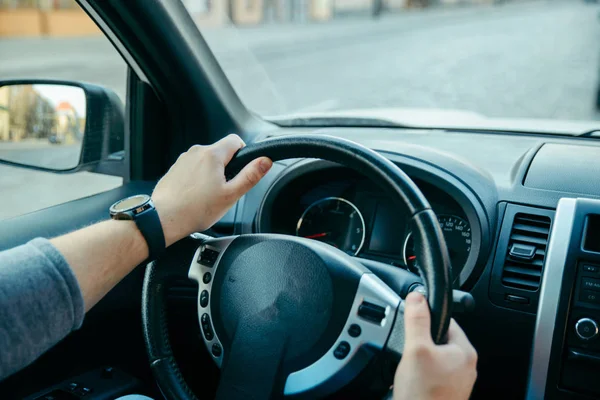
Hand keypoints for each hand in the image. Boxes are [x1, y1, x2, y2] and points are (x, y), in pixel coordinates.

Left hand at [152, 134, 271, 245]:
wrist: (164, 219)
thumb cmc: (195, 209)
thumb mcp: (231, 195)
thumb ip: (250, 176)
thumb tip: (265, 161)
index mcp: (212, 155)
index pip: (236, 140)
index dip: (244, 153)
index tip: (242, 170)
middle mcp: (196, 152)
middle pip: (221, 152)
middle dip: (227, 167)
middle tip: (225, 189)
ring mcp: (183, 160)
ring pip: (207, 161)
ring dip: (212, 173)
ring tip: (208, 196)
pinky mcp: (175, 169)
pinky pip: (193, 169)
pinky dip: (198, 179)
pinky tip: (196, 196)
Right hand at [393, 292, 476, 399]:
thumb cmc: (424, 395)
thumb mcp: (415, 349)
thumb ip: (417, 320)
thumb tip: (417, 297)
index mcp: (465, 351)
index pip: (446, 321)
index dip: (426, 320)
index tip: (413, 327)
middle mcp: (466, 366)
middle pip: (438, 339)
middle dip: (420, 344)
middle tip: (409, 353)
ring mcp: (458, 381)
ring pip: (434, 358)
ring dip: (419, 360)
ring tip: (410, 370)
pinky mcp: (447, 393)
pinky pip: (432, 374)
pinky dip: (420, 375)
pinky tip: (411, 382)